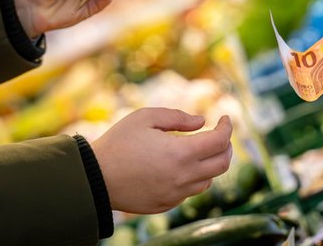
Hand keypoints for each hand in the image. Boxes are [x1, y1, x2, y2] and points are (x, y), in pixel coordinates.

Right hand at [91, 108, 232, 213]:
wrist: (94, 178)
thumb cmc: (118, 143)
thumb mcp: (145, 117)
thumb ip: (177, 117)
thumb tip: (201, 122)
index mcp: (181, 153)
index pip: (219, 141)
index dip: (227, 127)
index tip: (225, 118)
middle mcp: (183, 178)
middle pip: (222, 164)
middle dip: (226, 146)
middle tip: (220, 134)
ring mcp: (175, 194)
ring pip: (208, 181)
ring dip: (211, 164)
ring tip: (201, 150)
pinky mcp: (165, 204)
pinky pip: (190, 192)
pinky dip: (194, 178)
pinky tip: (182, 167)